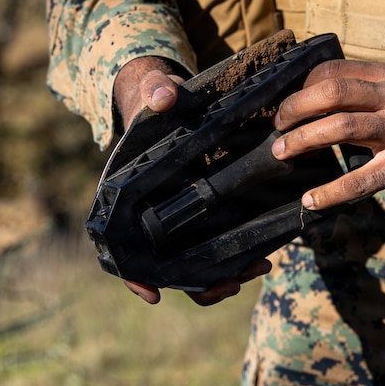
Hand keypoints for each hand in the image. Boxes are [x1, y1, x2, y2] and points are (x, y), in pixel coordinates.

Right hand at [112, 56, 271, 305]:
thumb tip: (164, 99)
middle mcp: (152, 216)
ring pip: (198, 263)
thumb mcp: (155, 91)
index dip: (134, 275)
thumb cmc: (156, 98)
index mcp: (128, 197)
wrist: (173, 98)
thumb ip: (156, 92)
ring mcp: (181, 219)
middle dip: (199, 284)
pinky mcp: (207, 214)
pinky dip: (239, 255)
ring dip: (226, 274)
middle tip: (231, 284)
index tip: (152, 294)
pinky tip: (264, 255)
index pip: (120, 246)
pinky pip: (220, 245)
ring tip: (259, 267)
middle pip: (169, 267)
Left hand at [270, 60, 384, 208]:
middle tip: (277, 127)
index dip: (303, 87)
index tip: (290, 106)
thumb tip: (329, 104)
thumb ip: (374, 92)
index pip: (334, 71)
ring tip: (281, 154)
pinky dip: (330, 192)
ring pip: (340, 128)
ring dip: (302, 140)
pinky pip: (361, 179)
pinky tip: (311, 200)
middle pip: (330, 92)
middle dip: (294, 109)